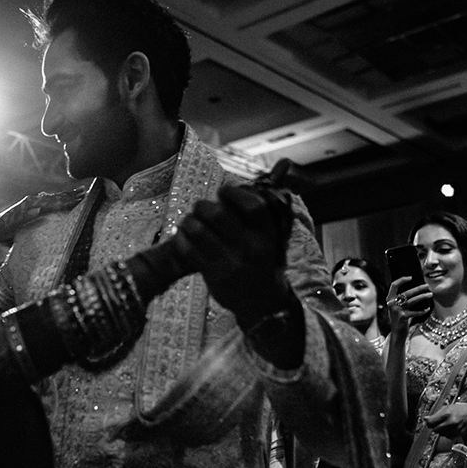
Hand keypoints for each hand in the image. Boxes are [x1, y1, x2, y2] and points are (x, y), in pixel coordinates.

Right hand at [0, 187, 85, 257]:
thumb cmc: (13, 224)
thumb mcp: (30, 217)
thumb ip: (40, 211)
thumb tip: (48, 205)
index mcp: (36, 202)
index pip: (56, 198)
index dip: (69, 195)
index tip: (82, 192)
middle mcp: (32, 202)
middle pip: (54, 198)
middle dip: (69, 195)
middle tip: (84, 191)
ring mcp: (24, 208)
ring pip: (44, 203)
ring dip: (58, 201)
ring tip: (71, 199)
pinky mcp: (17, 217)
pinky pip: (29, 214)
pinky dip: (36, 211)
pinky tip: (42, 210)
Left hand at [173, 184, 293, 324]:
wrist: (263, 304)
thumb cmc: (265, 262)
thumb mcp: (275, 235)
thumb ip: (272, 202)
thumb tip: (284, 163)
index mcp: (267, 235)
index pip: (252, 205)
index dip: (233, 192)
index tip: (223, 192)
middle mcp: (250, 248)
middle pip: (217, 214)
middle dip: (203, 206)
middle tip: (200, 208)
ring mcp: (230, 263)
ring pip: (198, 230)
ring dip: (189, 221)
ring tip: (189, 221)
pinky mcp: (213, 276)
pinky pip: (188, 250)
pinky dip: (181, 239)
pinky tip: (184, 237)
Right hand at [386, 277, 431, 328]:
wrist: (396, 333)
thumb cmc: (399, 318)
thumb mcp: (396, 307)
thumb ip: (401, 299)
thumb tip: (415, 289)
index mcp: (389, 299)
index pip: (394, 285)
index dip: (402, 280)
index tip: (411, 277)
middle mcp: (392, 304)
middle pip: (407, 292)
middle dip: (419, 288)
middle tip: (427, 286)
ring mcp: (397, 310)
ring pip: (413, 300)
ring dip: (423, 296)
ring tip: (430, 294)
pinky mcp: (403, 317)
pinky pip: (416, 312)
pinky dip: (423, 310)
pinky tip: (427, 309)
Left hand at [424, 403, 466, 437]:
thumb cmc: (458, 410)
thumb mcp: (446, 408)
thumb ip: (435, 414)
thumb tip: (424, 419)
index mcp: (446, 413)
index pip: (431, 423)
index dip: (429, 423)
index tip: (431, 422)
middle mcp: (451, 421)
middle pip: (435, 430)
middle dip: (435, 427)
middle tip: (439, 423)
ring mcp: (456, 428)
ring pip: (442, 434)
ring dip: (442, 431)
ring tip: (447, 425)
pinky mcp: (459, 433)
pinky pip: (448, 437)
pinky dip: (448, 434)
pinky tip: (451, 428)